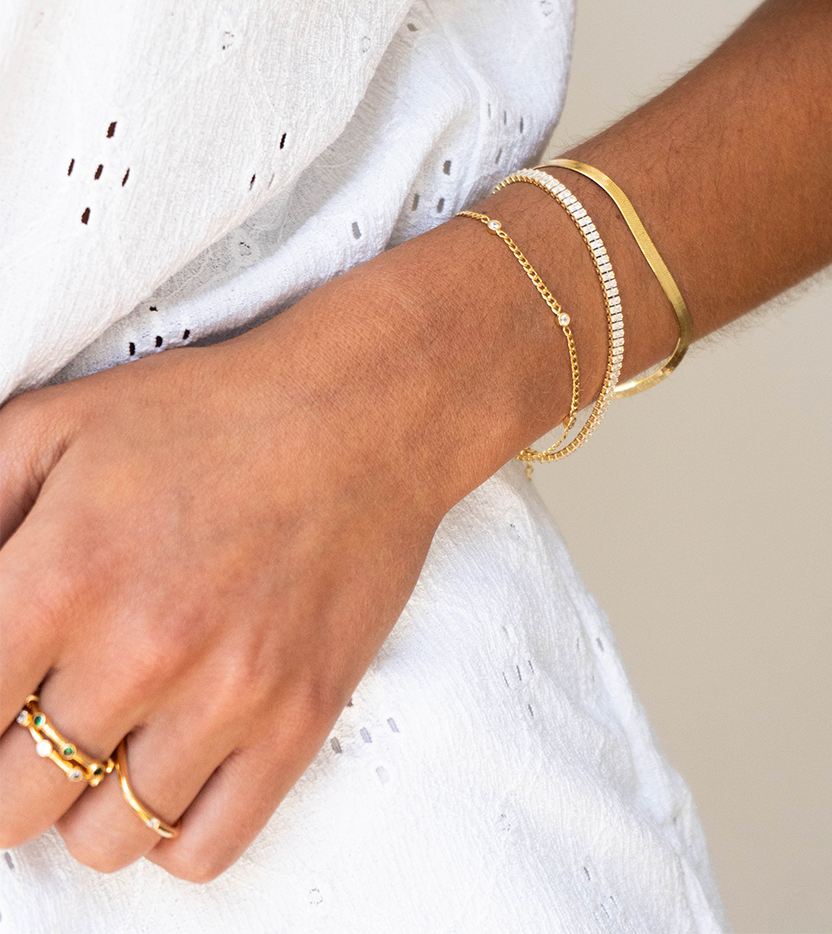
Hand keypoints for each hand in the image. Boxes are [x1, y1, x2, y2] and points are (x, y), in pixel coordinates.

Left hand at [0, 219, 578, 881]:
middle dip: (8, 765)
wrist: (364, 413)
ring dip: (85, 799)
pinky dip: (168, 829)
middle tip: (39, 714)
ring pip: (102, 840)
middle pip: (12, 802)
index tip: (1, 690)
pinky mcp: (298, 722)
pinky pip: (203, 849)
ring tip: (110, 733)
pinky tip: (168, 764)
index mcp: (62, 573)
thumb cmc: (210, 412)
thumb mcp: (56, 424)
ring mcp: (228, 695)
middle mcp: (141, 650)